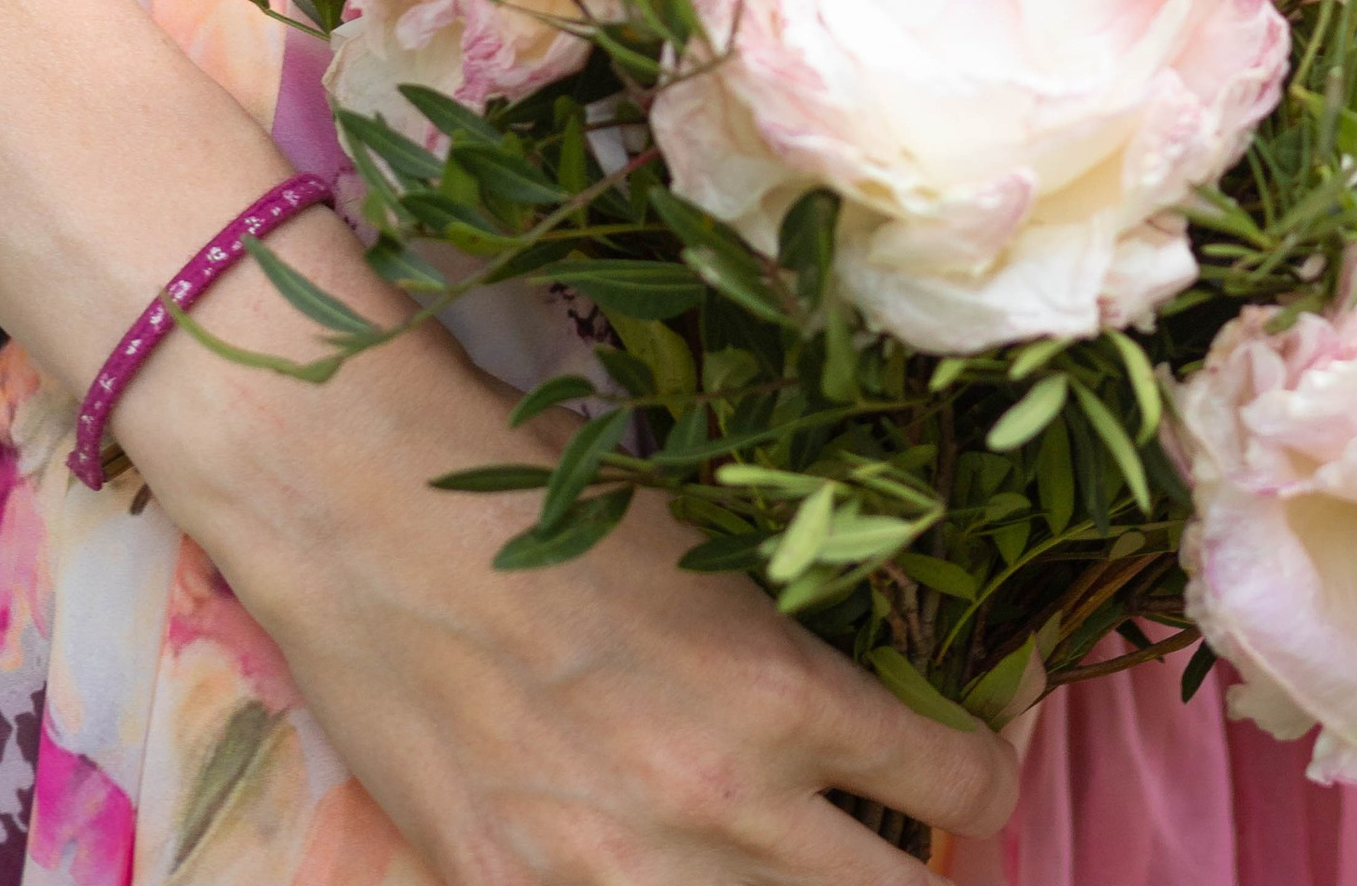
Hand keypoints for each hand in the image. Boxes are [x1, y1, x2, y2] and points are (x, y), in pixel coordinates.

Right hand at [133, 301, 1019, 885]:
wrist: (375, 522)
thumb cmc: (547, 508)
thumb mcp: (711, 563)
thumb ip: (792, 659)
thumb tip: (865, 722)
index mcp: (781, 695)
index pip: (951, 782)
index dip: (981, 779)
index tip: (974, 774)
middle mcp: (719, 806)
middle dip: (917, 872)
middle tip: (901, 842)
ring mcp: (611, 877)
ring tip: (795, 857)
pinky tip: (673, 866)